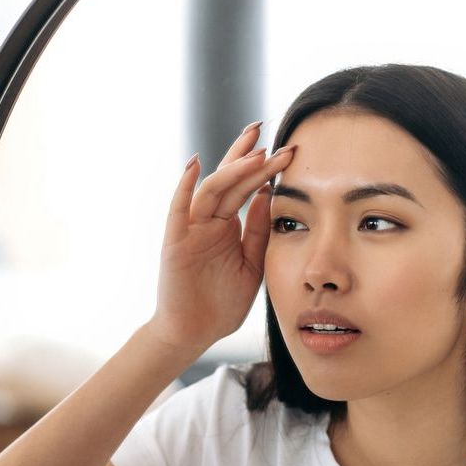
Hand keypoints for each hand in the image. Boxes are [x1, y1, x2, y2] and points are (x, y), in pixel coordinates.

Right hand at [148, 123, 294, 355]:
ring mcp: (190, 230)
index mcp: (227, 227)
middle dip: (249, 156)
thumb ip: (259, 231)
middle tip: (269, 131)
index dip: (265, 169)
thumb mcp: (252, 264)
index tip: (290, 151)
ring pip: (211, 190)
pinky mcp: (175, 242)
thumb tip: (269, 194)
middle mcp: (208, 222)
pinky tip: (195, 164)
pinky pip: (178, 209)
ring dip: (231, 168)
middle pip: (229, 180)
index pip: (247, 188)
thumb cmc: (221, 304)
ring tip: (255, 150)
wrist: (194, 334)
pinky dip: (184, 186)